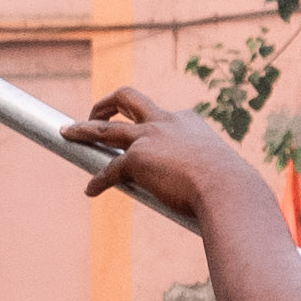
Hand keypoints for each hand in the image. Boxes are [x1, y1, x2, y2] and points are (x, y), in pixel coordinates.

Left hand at [64, 81, 269, 231]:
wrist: (228, 189)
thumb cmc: (233, 187)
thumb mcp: (223, 173)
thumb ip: (212, 178)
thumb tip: (227, 201)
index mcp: (188, 122)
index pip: (163, 115)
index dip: (150, 123)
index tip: (145, 132)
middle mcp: (165, 122)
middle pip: (129, 99)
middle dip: (108, 103)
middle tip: (96, 112)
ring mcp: (149, 138)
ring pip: (106, 127)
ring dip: (84, 129)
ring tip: (68, 133)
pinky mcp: (137, 159)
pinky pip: (109, 169)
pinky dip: (98, 181)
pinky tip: (91, 190)